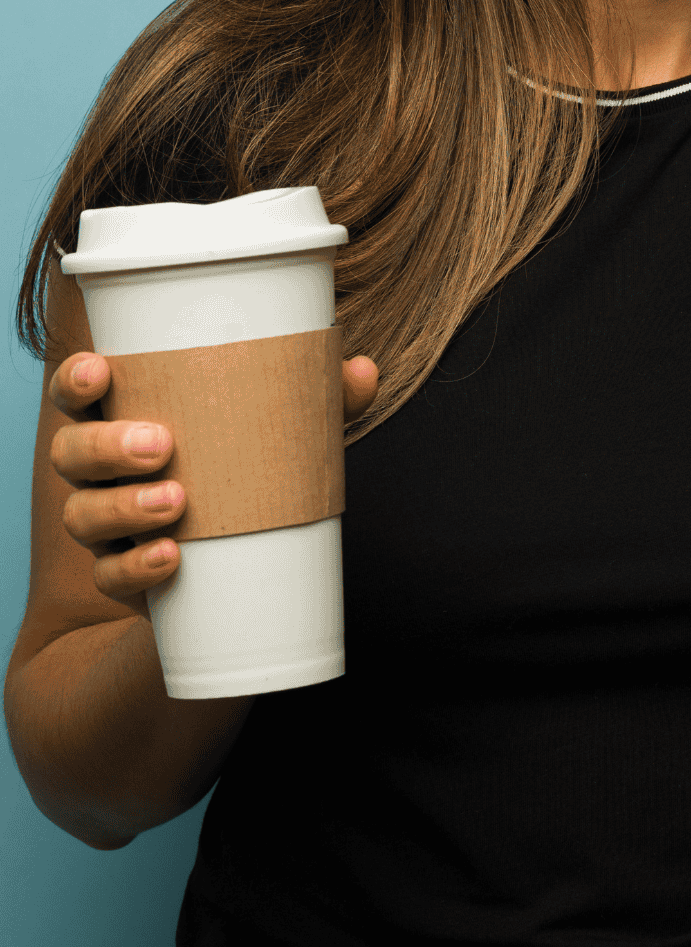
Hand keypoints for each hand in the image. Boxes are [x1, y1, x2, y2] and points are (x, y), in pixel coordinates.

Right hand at [47, 348, 380, 617]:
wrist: (230, 572)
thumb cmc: (246, 472)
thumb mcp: (280, 434)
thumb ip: (319, 402)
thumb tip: (363, 371)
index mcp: (123, 418)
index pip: (77, 394)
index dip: (74, 380)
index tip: (99, 370)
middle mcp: (100, 472)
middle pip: (69, 452)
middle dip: (105, 446)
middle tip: (160, 444)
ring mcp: (106, 526)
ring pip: (81, 515)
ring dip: (122, 506)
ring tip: (175, 502)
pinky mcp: (124, 575)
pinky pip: (110, 576)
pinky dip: (136, 568)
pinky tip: (170, 558)